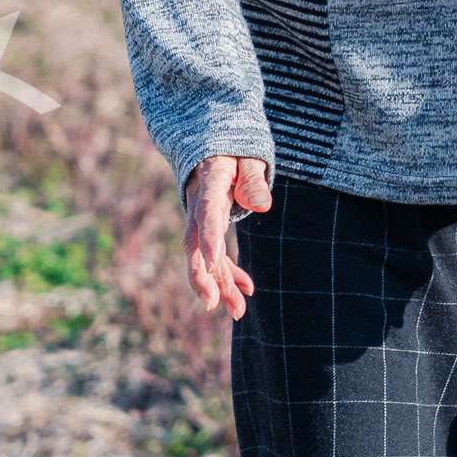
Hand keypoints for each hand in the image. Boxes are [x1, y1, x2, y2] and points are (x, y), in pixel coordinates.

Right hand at [183, 155, 271, 319]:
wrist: (211, 144)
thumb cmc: (235, 148)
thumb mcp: (248, 156)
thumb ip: (253, 179)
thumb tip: (263, 206)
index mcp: (210, 181)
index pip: (207, 211)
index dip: (208, 236)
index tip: (211, 261)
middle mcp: (198, 204)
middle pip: (194, 242)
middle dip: (202, 275)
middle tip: (213, 303)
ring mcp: (200, 219)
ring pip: (203, 256)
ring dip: (219, 284)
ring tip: (238, 311)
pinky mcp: (207, 229)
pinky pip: (214, 254)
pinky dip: (228, 274)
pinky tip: (246, 291)